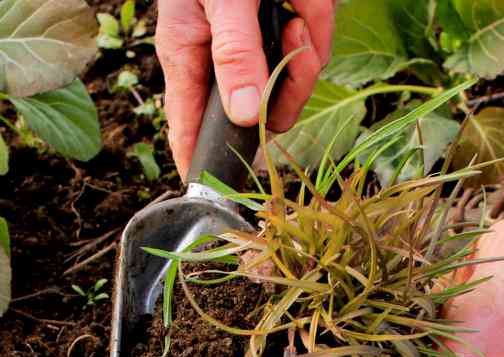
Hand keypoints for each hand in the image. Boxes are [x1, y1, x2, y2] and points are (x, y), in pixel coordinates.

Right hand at [157, 0, 334, 178]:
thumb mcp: (222, 2)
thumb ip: (233, 55)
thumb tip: (246, 116)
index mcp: (187, 55)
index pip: (187, 126)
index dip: (201, 161)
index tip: (219, 191)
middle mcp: (219, 62)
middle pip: (260, 114)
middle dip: (288, 91)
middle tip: (296, 48)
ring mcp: (251, 51)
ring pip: (291, 88)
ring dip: (305, 54)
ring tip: (297, 18)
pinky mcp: (281, 34)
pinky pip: (310, 53)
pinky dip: (315, 29)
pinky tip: (301, 7)